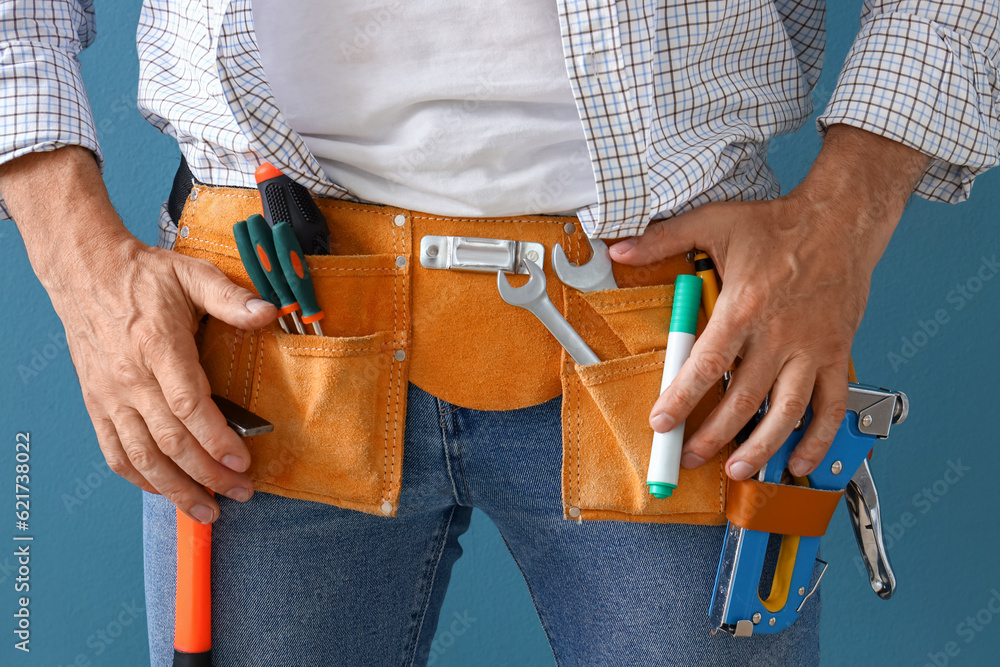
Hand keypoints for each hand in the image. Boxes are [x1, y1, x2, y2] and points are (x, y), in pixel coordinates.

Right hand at [1, 147, 277, 522]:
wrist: (85, 274)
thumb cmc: (145, 276)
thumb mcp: (193, 274)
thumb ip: (231, 298)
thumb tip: (270, 312)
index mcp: (159, 347)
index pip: (189, 404)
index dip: (216, 438)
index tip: (243, 461)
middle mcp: (131, 378)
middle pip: (171, 441)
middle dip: (209, 474)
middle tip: (242, 492)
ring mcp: (111, 396)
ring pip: (142, 457)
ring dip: (176, 490)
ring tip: (208, 511)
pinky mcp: (97, 405)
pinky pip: (115, 452)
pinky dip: (141, 479)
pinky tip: (166, 492)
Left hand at [609, 125, 929, 480]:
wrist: (843, 219)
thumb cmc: (778, 223)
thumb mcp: (713, 222)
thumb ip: (663, 239)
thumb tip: (618, 247)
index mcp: (744, 307)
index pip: (706, 364)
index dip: (682, 399)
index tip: (662, 423)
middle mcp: (779, 335)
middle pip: (743, 399)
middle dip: (712, 436)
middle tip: (689, 457)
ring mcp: (812, 349)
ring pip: (787, 412)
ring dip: (762, 448)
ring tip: (737, 470)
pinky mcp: (837, 354)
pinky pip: (831, 406)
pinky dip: (818, 439)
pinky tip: (799, 462)